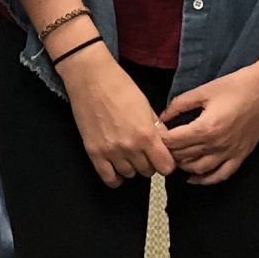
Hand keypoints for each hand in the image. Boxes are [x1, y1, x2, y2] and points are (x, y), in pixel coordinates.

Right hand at [63, 46, 174, 187]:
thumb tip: (165, 144)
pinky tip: (117, 166)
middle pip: (148, 172)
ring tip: (128, 152)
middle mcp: (129, 147)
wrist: (91, 79)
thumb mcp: (146, 106)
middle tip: (144, 150)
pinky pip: (109, 179)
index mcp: (146, 134)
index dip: (166, 162)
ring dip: (132, 166)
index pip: (166, 167)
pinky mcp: (93, 153)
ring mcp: (110, 152)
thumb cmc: (120, 86)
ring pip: (130, 175)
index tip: (163, 157)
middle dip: (149, 162)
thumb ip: (157, 129)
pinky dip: (116, 176)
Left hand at [161, 60, 258, 186]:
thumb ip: (180, 104)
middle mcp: (216, 145)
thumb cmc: (238, 86)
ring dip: (183, 165)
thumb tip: (162, 116)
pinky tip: (194, 178)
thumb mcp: (205, 91)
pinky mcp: (240, 156)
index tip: (152, 134)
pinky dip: (205, 180)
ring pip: (198, 169)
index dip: (159, 139)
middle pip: (183, 156)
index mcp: (205, 128)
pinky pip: (220, 175)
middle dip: (168, 151)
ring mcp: (229, 153)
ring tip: (174, 156)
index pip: (173, 141)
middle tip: (159, 144)